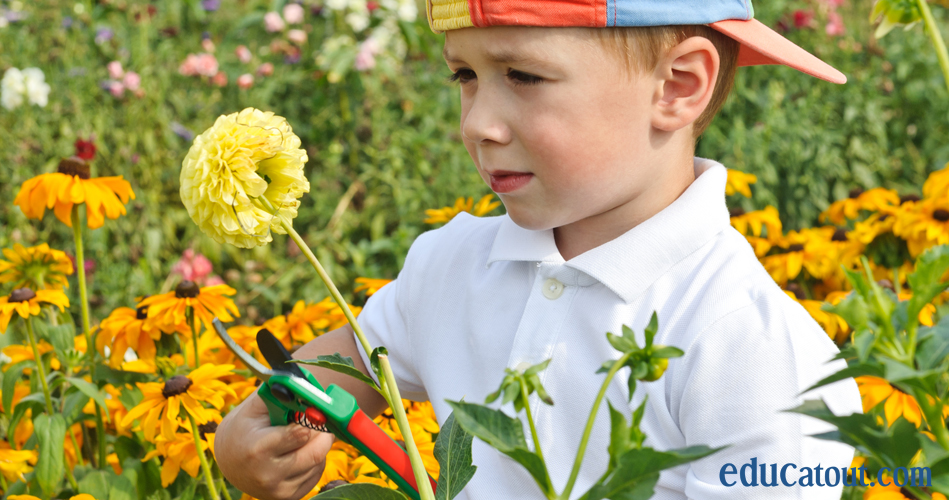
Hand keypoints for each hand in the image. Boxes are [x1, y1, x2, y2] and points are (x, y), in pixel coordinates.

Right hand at [215, 391, 334, 499]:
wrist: (229, 459)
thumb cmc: (245, 427)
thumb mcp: (255, 406)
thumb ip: (280, 393)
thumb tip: (305, 384)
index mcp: (258, 450)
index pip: (301, 434)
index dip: (310, 419)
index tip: (312, 411)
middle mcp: (268, 475)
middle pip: (315, 452)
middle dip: (320, 433)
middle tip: (315, 422)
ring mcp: (278, 491)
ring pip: (318, 463)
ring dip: (317, 446)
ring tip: (301, 437)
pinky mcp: (288, 498)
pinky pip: (316, 475)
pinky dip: (314, 461)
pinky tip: (299, 452)